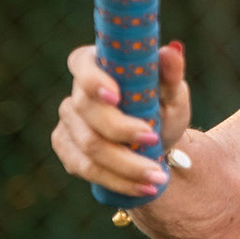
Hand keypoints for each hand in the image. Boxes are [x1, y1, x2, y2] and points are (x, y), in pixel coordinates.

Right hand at [50, 42, 191, 196]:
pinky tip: (142, 187)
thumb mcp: (173, 92)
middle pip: (88, 111)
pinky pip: (85, 168)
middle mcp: (77, 91)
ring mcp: (68, 121)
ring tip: (157, 176)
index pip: (81, 63)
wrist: (155, 143)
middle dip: (122, 131)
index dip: (93, 79)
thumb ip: (171, 73)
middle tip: (154, 140)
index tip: (116, 97)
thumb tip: (171, 51)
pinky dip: (116, 180)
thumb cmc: (162, 107)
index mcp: (98, 64)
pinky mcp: (66, 148)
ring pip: (88, 146)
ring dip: (125, 165)